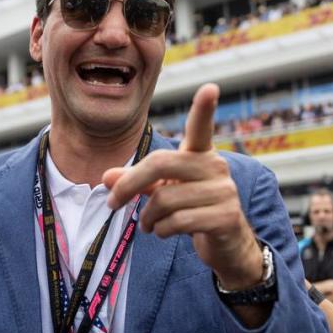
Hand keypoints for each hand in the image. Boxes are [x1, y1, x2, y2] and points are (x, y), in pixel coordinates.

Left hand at [104, 83, 262, 288]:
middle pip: (160, 164)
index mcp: (200, 155)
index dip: (204, 108)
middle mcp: (215, 167)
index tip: (209, 88)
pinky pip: (178, 221)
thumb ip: (136, 180)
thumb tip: (105, 176)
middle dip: (129, 185)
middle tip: (112, 203)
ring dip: (146, 218)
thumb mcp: (163, 191)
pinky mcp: (226, 217)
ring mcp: (224, 192)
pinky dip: (161, 230)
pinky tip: (163, 232)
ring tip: (148, 224)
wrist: (227, 244)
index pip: (201, 127)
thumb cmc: (192, 210)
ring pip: (164, 200)